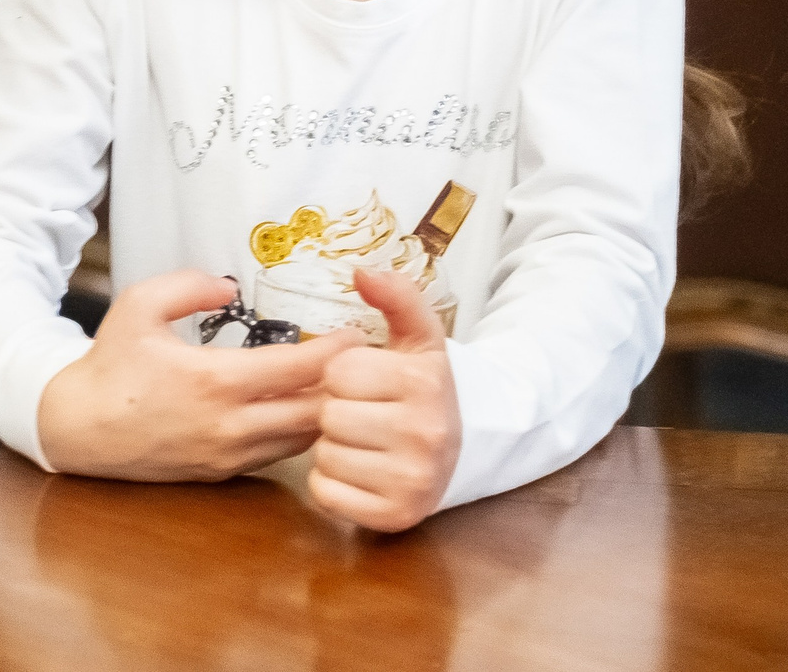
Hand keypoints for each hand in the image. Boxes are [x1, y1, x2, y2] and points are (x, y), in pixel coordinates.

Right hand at [36, 270, 359, 481]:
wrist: (78, 428)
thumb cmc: (109, 366)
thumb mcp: (137, 306)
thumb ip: (188, 286)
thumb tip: (229, 286)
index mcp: (215, 381)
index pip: (299, 367)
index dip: (336, 351)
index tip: (358, 333)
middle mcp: (230, 424)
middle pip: (315, 411)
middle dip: (347, 388)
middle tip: (366, 362)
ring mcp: (229, 454)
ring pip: (303, 440)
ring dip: (327, 414)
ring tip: (342, 386)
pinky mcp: (222, 472)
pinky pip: (278, 455)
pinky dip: (300, 434)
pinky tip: (304, 411)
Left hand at [305, 268, 461, 531]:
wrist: (462, 451)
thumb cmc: (424, 389)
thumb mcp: (420, 338)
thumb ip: (397, 297)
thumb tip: (362, 272)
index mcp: (424, 382)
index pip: (338, 372)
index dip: (344, 375)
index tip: (369, 382)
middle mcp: (425, 434)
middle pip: (329, 415)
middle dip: (338, 411)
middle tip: (367, 413)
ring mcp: (412, 480)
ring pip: (324, 455)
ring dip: (335, 447)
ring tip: (366, 441)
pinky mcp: (396, 516)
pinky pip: (325, 493)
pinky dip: (333, 483)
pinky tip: (362, 470)